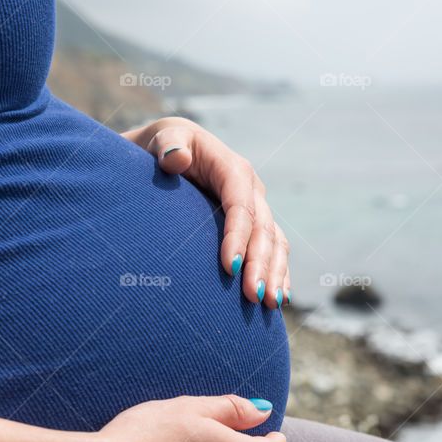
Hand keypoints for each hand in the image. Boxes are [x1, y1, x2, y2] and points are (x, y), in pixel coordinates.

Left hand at [122, 117, 291, 307]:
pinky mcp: (253, 225)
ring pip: (274, 242)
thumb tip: (176, 158)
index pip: (241, 205)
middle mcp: (250, 189)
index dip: (238, 236)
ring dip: (275, 273)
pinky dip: (278, 273)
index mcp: (232, 168)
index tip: (229, 267)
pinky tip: (278, 298)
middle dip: (260, 264)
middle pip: (263, 229)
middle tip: (253, 297)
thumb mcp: (163, 138)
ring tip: (270, 304)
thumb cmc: (163, 146)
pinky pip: (273, 250)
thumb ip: (168, 145)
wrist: (170, 149)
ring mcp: (255, 208)